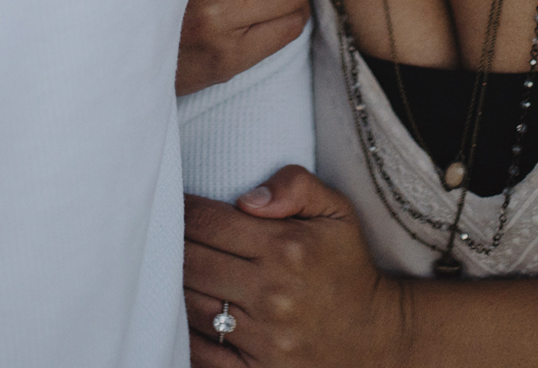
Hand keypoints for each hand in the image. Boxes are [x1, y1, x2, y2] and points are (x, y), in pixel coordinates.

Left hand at [184, 166, 408, 365]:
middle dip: (169, 243)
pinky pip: (200, 353)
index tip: (172, 203)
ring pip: (189, 304)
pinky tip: (180, 315)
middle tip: (160, 234)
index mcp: (287, 247)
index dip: (180, 208)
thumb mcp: (337, 213)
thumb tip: (246, 198)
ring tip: (166, 270)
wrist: (377, 337)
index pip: (207, 220)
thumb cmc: (347, 267)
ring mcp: (263, 337)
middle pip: (190, 260)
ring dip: (172, 285)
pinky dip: (183, 334)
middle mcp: (272, 292)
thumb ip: (297, 186)